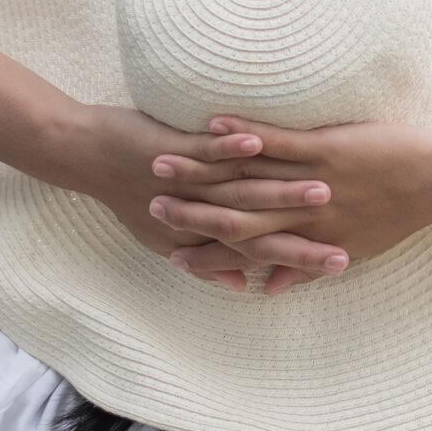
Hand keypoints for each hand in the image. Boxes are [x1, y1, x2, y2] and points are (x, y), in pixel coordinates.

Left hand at [57, 105, 347, 291]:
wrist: (83, 156)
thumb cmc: (131, 192)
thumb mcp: (167, 237)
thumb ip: (214, 261)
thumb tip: (252, 288)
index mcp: (204, 239)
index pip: (264, 255)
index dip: (304, 261)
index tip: (342, 264)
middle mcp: (198, 219)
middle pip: (262, 233)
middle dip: (307, 238)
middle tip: (348, 242)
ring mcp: (186, 184)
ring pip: (240, 192)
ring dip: (279, 191)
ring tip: (322, 187)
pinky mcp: (172, 150)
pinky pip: (207, 152)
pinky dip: (233, 146)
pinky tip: (258, 141)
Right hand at [147, 118, 431, 283]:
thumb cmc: (399, 214)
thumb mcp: (350, 249)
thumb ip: (303, 267)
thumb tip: (270, 289)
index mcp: (306, 239)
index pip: (244, 252)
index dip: (204, 254)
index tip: (169, 253)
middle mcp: (303, 217)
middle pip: (234, 219)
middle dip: (188, 214)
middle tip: (148, 205)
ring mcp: (312, 182)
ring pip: (246, 180)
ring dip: (202, 170)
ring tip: (163, 160)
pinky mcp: (328, 150)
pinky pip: (279, 142)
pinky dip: (245, 133)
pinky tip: (213, 123)